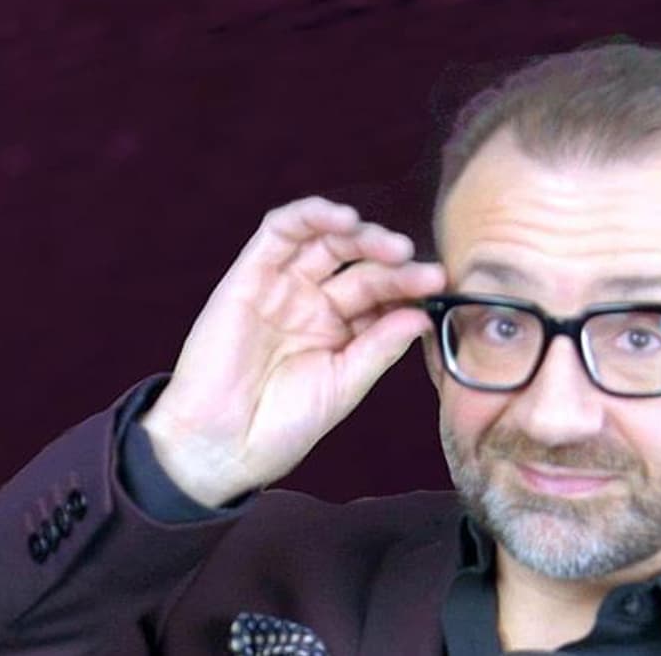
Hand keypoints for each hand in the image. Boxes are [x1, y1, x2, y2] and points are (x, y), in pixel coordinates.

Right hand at [140, 196, 445, 506]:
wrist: (221, 444)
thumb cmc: (279, 426)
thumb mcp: (343, 386)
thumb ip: (379, 347)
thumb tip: (423, 314)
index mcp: (337, 333)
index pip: (381, 296)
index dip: (409, 286)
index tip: (439, 286)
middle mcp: (310, 304)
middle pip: (358, 265)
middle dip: (391, 260)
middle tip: (419, 266)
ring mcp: (280, 288)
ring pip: (324, 240)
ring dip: (359, 233)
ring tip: (390, 246)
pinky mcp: (248, 276)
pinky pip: (278, 232)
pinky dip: (309, 216)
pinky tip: (342, 219)